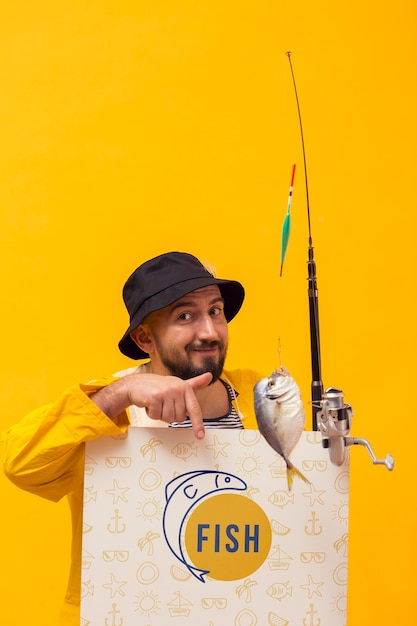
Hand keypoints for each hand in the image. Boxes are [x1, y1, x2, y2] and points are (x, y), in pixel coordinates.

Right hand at [91, 371, 212, 438]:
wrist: (135, 384)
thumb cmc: (158, 386)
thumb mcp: (177, 384)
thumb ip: (194, 383)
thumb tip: (210, 376)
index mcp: (185, 387)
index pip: (194, 409)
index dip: (198, 424)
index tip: (200, 436)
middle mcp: (177, 388)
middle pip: (180, 418)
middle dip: (170, 415)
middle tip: (163, 405)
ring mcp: (166, 392)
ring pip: (168, 419)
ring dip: (160, 415)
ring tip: (156, 404)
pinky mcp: (154, 397)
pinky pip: (157, 416)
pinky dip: (152, 414)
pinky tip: (149, 404)